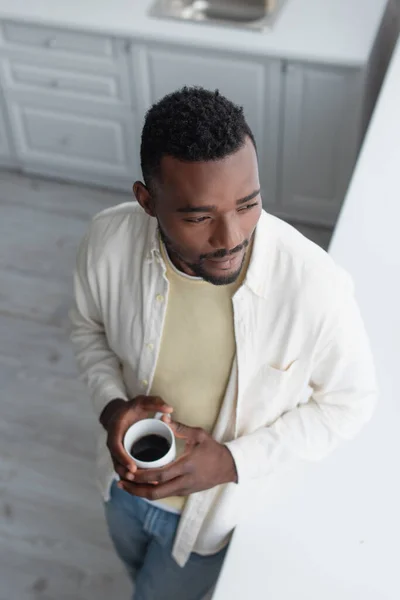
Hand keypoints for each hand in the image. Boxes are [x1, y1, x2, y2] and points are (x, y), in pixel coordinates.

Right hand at [103, 396, 172, 482]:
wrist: (121, 412)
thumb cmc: (132, 407)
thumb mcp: (142, 401)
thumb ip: (155, 402)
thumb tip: (170, 409)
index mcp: (115, 430)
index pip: (115, 447)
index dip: (123, 459)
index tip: (133, 468)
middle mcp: (114, 443)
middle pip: (116, 463)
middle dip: (127, 474)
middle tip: (142, 482)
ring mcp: (117, 452)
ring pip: (121, 469)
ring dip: (131, 480)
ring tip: (148, 486)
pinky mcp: (122, 456)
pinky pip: (125, 469)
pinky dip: (133, 478)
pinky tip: (147, 485)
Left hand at [118, 420, 237, 499]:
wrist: (228, 467)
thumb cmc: (213, 449)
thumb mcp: (199, 435)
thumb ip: (180, 427)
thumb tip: (163, 418)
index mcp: (186, 467)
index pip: (160, 475)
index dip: (142, 476)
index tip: (128, 471)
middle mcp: (184, 482)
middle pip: (155, 492)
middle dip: (135, 490)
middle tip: (120, 481)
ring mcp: (184, 489)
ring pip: (158, 496)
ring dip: (140, 492)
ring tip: (125, 484)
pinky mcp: (184, 492)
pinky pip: (163, 493)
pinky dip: (150, 490)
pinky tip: (140, 483)